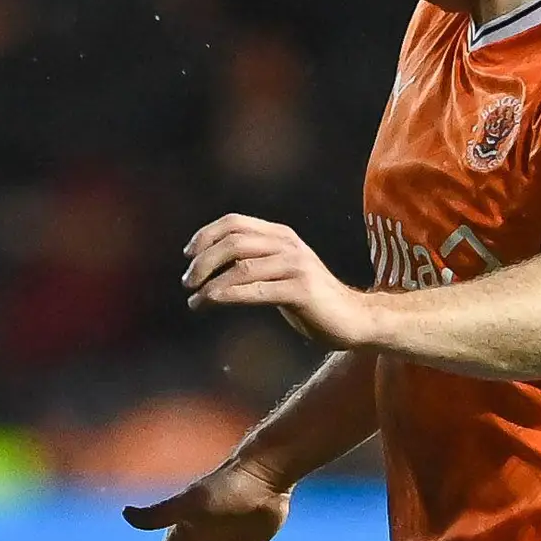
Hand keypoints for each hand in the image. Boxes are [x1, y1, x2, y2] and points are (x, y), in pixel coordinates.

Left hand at [179, 214, 377, 348]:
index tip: (188, 255)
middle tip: (187, 283)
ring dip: (210, 284)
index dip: (206, 235)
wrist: (353, 318)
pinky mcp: (301, 290)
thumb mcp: (278, 272)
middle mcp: (288, 245)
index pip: (234, 222)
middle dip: (202, 262)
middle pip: (233, 242)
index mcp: (280, 235)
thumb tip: (206, 266)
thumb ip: (251, 262)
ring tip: (195, 299)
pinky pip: (255, 290)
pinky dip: (226, 296)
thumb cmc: (308, 298)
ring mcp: (296, 266)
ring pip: (241, 267)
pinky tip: (209, 303)